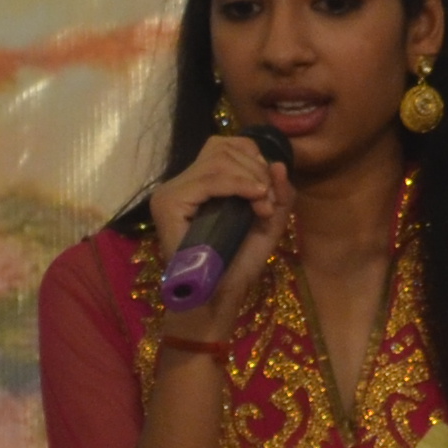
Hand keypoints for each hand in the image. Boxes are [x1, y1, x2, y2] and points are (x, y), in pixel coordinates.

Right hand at [144, 134, 293, 340]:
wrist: (218, 300)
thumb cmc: (238, 267)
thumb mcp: (267, 226)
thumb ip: (278, 195)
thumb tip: (278, 163)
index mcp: (200, 184)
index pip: (226, 146)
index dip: (255, 160)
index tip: (270, 193)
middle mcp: (181, 183)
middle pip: (223, 147)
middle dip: (257, 169)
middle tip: (269, 202)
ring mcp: (171, 192)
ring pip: (218, 159)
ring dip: (252, 178)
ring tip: (262, 207)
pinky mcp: (168, 203)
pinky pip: (209, 178)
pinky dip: (239, 184)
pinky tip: (255, 199)